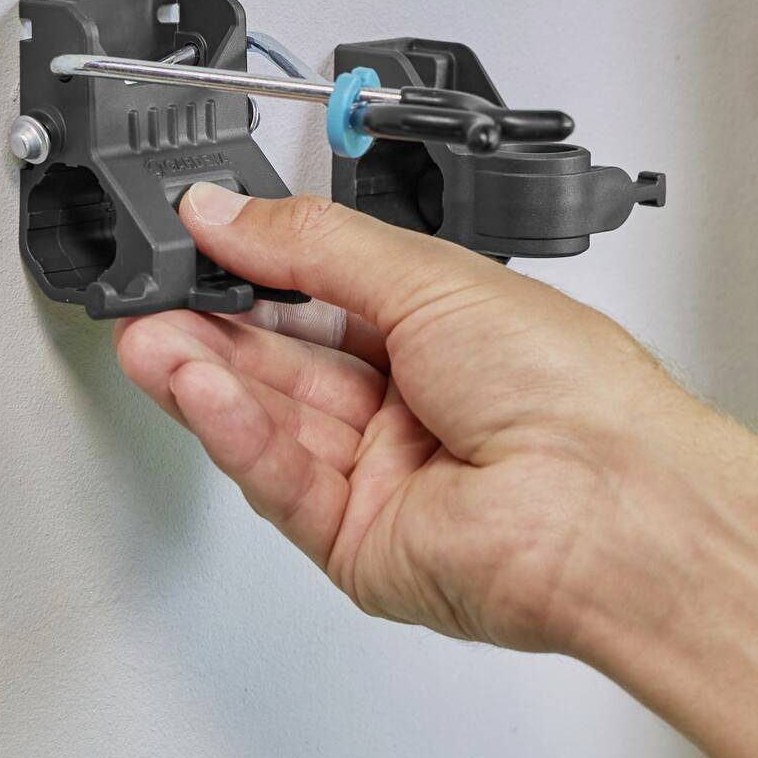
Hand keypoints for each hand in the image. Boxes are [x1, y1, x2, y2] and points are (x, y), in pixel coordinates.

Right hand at [113, 186, 717, 656]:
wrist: (608, 505)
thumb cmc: (571, 389)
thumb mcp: (430, 275)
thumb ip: (313, 244)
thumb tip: (230, 212)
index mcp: (446, 334)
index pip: (324, 297)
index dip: (256, 271)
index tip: (193, 242)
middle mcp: (416, 409)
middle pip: (288, 364)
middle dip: (213, 330)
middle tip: (150, 296)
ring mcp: (387, 481)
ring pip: (274, 423)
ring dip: (208, 380)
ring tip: (150, 339)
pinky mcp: (361, 545)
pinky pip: (282, 484)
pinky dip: (237, 434)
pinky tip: (200, 392)